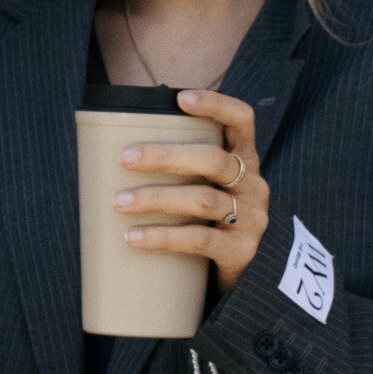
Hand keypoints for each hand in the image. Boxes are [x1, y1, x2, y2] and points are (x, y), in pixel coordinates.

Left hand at [113, 88, 269, 295]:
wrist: (248, 275)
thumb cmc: (215, 219)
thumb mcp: (212, 188)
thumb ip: (186, 168)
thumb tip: (120, 150)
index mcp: (246, 160)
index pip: (242, 120)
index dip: (216, 104)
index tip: (180, 97)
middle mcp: (253, 185)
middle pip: (213, 160)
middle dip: (166, 156)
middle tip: (125, 157)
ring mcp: (251, 218)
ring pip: (202, 199)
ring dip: (155, 198)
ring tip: (118, 201)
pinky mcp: (241, 251)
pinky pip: (200, 240)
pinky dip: (163, 236)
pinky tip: (134, 237)